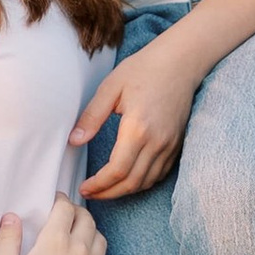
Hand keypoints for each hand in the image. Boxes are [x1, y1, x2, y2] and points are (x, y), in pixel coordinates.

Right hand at [0, 196, 106, 254]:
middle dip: (76, 210)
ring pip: (99, 235)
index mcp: (55, 241)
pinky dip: (96, 249)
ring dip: (89, 228)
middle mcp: (79, 248)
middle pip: (86, 217)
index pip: (65, 207)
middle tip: (65, 213)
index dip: (60, 200)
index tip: (54, 200)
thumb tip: (10, 217)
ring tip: (77, 232)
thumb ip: (7, 239)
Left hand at [71, 33, 199, 199]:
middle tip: (90, 194)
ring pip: (146, 182)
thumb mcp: (111, 87)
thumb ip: (92, 117)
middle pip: (132, 183)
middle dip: (108, 193)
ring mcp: (170, 145)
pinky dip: (142, 182)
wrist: (181, 61)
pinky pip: (160, 174)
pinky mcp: (177, 144)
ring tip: (105, 189)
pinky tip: (127, 179)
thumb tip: (74, 141)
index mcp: (137, 128)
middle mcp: (157, 141)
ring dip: (125, 191)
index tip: (84, 187)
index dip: (99, 185)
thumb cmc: (144, 69)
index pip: (117, 171)